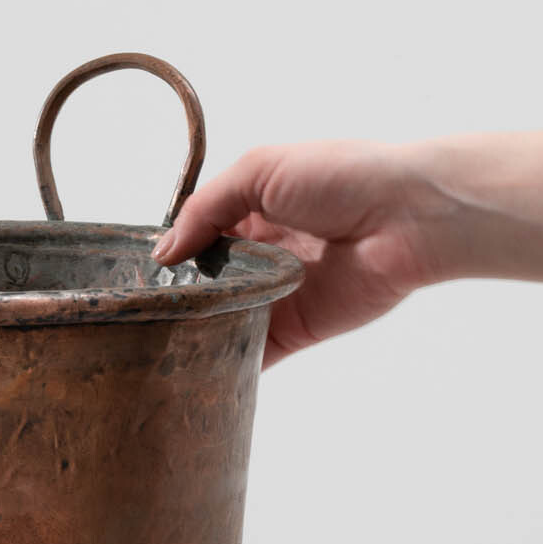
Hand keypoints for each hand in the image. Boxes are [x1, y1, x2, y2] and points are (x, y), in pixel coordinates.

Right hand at [150, 140, 450, 367]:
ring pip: (223, 320)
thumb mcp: (259, 171)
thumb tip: (162, 252)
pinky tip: (191, 373)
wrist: (408, 218)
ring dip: (195, 332)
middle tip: (138, 313)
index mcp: (250, 212)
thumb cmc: (342, 178)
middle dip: (175, 296)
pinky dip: (227, 365)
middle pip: (204, 283)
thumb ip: (205, 209)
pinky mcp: (296, 330)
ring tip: (153, 346)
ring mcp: (276, 296)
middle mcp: (259, 256)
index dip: (168, 253)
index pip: (195, 235)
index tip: (134, 273)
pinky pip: (255, 354)